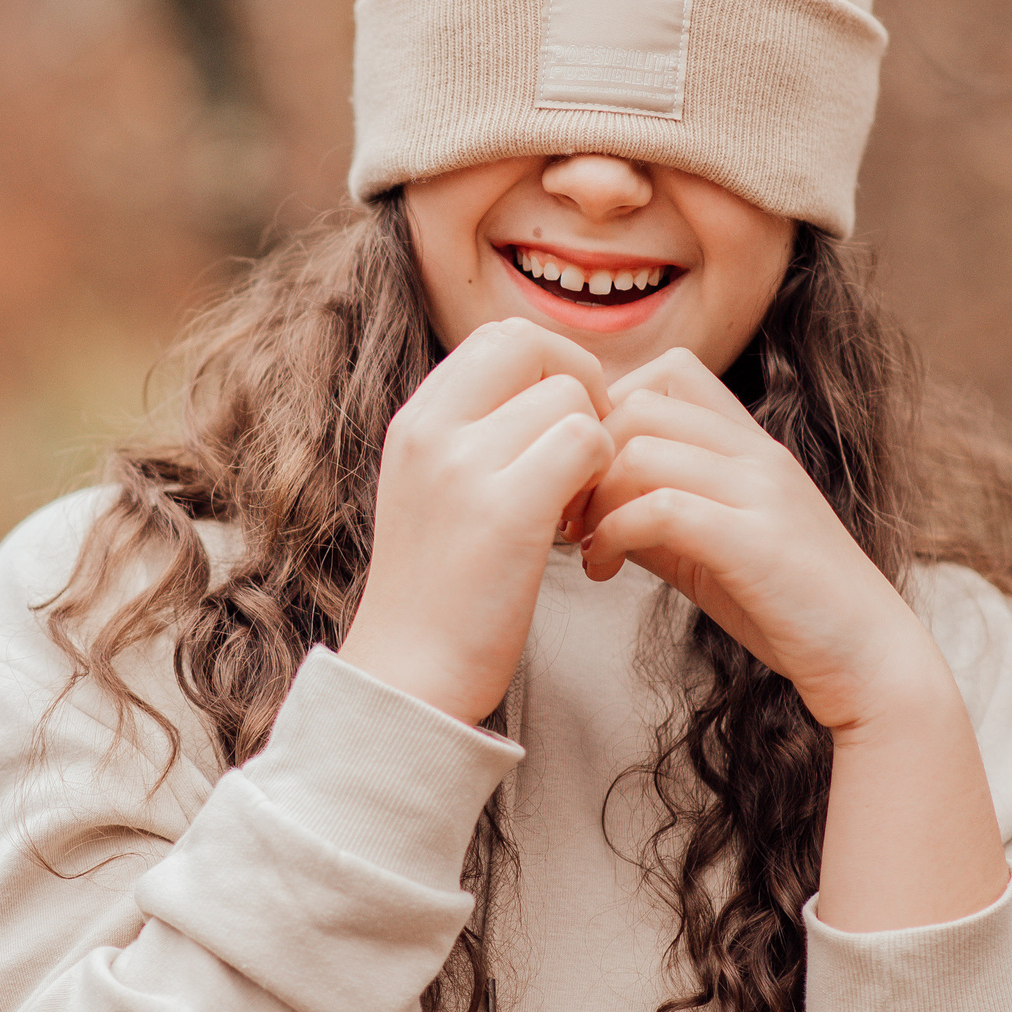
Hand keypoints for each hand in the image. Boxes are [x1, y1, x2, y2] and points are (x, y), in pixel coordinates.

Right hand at [339, 320, 615, 724]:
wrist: (410, 676)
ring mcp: (465, 467)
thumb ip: (471, 433)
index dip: (550, 363)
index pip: (498, 336)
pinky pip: (587, 444)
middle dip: (581, 384)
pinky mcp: (507, 511)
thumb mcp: (431, 489)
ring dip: (595, 443)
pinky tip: (580, 526)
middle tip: (586, 453)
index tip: (564, 421)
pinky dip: (602, 477)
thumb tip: (546, 386)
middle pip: (535, 345)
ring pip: (571, 396)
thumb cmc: (436, 591)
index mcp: (414, 421)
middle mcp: (432, 430)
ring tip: (577, 505)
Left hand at [574, 348, 946, 733]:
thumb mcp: (711, 542)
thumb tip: (585, 502)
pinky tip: (604, 567)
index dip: (610, 409)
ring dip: (593, 498)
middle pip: (641, 403)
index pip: (671, 370)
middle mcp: (758, 454)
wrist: (866, 658)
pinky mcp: (756, 543)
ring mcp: (762, 493)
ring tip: (584, 543)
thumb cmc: (786, 604)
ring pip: (642, 451)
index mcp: (751, 444)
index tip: (587, 471)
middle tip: (569, 511)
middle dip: (587, 454)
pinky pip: (661, 509)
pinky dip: (614, 534)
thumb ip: (656, 511)